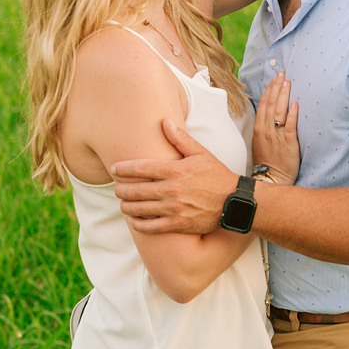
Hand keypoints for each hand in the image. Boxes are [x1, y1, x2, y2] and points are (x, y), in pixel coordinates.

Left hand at [113, 119, 236, 234]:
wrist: (234, 201)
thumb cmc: (216, 175)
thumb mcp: (201, 153)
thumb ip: (180, 139)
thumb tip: (164, 122)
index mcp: (175, 170)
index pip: (140, 168)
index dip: (123, 169)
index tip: (114, 169)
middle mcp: (171, 190)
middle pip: (134, 190)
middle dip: (120, 189)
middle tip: (117, 188)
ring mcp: (173, 209)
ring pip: (138, 209)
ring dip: (126, 206)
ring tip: (123, 203)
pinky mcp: (177, 225)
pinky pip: (150, 227)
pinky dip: (138, 224)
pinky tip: (134, 220)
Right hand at [252, 72, 298, 183]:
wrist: (271, 179)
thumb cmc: (267, 161)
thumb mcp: (260, 141)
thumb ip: (264, 127)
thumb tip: (270, 112)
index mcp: (259, 128)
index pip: (263, 104)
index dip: (270, 89)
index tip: (275, 78)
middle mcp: (266, 130)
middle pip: (271, 104)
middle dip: (277, 87)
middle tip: (283, 74)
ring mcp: (277, 136)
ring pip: (279, 112)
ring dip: (283, 95)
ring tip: (288, 82)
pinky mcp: (289, 144)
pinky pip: (290, 126)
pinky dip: (292, 115)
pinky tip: (295, 104)